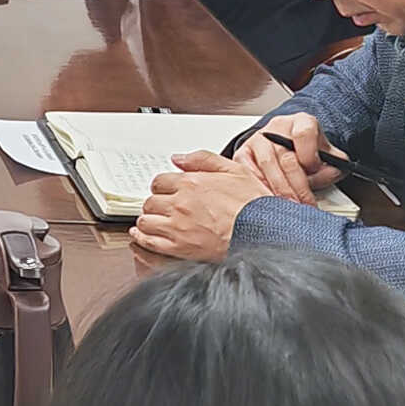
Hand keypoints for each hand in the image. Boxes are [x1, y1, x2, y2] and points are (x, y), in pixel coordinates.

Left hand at [133, 155, 267, 261]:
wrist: (263, 232)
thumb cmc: (253, 204)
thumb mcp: (233, 170)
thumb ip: (203, 159)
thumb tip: (179, 158)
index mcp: (191, 183)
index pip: (160, 181)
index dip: (163, 186)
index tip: (167, 191)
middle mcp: (180, 204)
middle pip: (151, 201)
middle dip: (156, 203)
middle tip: (164, 207)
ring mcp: (177, 227)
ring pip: (146, 220)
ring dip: (149, 220)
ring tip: (155, 221)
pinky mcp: (179, 247)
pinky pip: (149, 242)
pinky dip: (142, 238)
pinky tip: (141, 235)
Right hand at [234, 112, 334, 206]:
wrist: (288, 148)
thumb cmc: (308, 153)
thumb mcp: (327, 156)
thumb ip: (333, 165)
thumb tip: (330, 174)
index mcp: (302, 122)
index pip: (304, 133)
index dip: (309, 154)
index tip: (314, 169)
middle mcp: (278, 127)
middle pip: (285, 155)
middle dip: (296, 184)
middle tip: (303, 203)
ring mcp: (258, 139)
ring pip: (267, 164)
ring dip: (278, 189)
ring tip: (288, 206)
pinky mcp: (243, 153)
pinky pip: (248, 171)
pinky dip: (258, 186)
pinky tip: (268, 199)